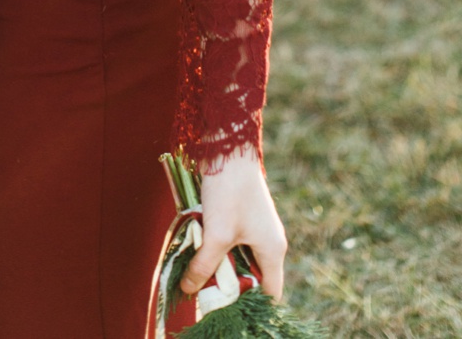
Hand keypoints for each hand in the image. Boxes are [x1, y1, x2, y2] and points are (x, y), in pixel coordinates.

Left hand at [182, 145, 287, 301]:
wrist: (230, 151)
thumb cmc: (230, 192)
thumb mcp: (215, 234)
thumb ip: (203, 266)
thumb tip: (189, 289)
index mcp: (272, 250)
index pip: (270, 292)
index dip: (251, 306)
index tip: (228, 310)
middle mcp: (269, 243)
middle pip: (252, 279)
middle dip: (230, 289)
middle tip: (206, 294)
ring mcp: (257, 230)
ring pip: (239, 263)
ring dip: (220, 269)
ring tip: (199, 274)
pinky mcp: (243, 220)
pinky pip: (232, 247)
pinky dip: (217, 253)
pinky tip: (199, 252)